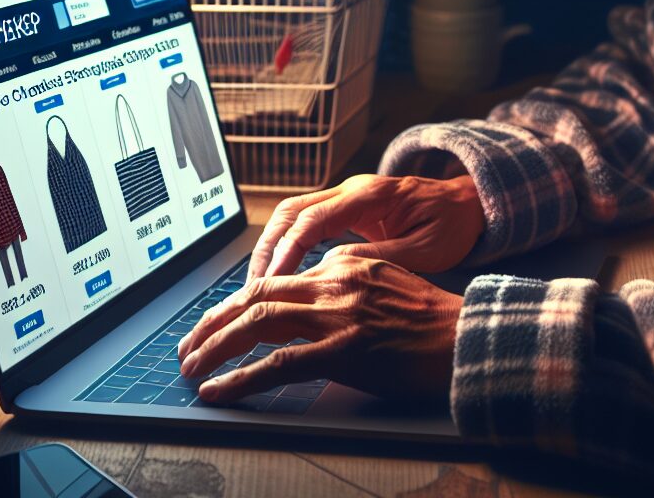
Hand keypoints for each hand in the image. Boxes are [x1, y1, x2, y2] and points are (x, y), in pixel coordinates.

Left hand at [177, 253, 461, 403]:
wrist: (464, 337)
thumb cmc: (430, 318)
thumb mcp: (385, 280)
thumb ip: (346, 282)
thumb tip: (309, 301)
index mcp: (344, 262)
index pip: (278, 279)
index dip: (239, 303)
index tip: (219, 323)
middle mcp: (335, 281)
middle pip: (257, 294)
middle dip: (214, 320)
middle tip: (188, 345)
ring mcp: (338, 316)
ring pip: (258, 323)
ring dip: (216, 346)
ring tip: (191, 367)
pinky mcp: (343, 351)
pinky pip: (278, 365)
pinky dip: (241, 378)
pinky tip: (219, 390)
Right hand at [247, 173, 485, 279]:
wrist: (467, 203)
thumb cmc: (450, 225)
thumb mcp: (424, 249)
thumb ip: (380, 258)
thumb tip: (334, 272)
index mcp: (370, 196)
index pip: (313, 219)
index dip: (287, 251)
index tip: (271, 282)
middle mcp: (352, 189)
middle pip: (291, 210)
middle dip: (268, 247)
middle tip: (253, 287)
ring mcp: (347, 196)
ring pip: (292, 213)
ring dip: (272, 245)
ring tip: (258, 284)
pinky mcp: (346, 207)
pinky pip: (305, 221)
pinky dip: (287, 244)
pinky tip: (280, 274)